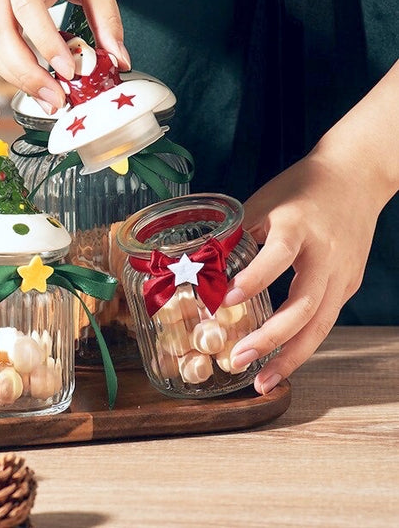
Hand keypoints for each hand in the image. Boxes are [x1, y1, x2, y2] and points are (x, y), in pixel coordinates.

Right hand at [0, 0, 129, 112]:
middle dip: (27, 72)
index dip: (45, 41)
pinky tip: (36, 84)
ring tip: (49, 99)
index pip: (27, 4)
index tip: (68, 71)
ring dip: (18, 79)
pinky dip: (11, 72)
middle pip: (0, 32)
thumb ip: (107, 18)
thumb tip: (119, 61)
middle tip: (56, 99)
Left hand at [223, 150, 381, 393]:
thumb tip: (201, 267)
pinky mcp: (349, 284)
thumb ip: (237, 234)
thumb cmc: (301, 187)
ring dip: (290, 356)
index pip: (278, 256)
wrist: (356, 176)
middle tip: (237, 359)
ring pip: (320, 324)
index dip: (253, 279)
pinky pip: (325, 318)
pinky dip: (303, 341)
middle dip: (270, 339)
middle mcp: (326, 254)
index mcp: (299, 225)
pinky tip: (282, 358)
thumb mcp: (263, 201)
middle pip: (304, 305)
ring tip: (262, 380)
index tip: (223, 301)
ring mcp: (342, 273)